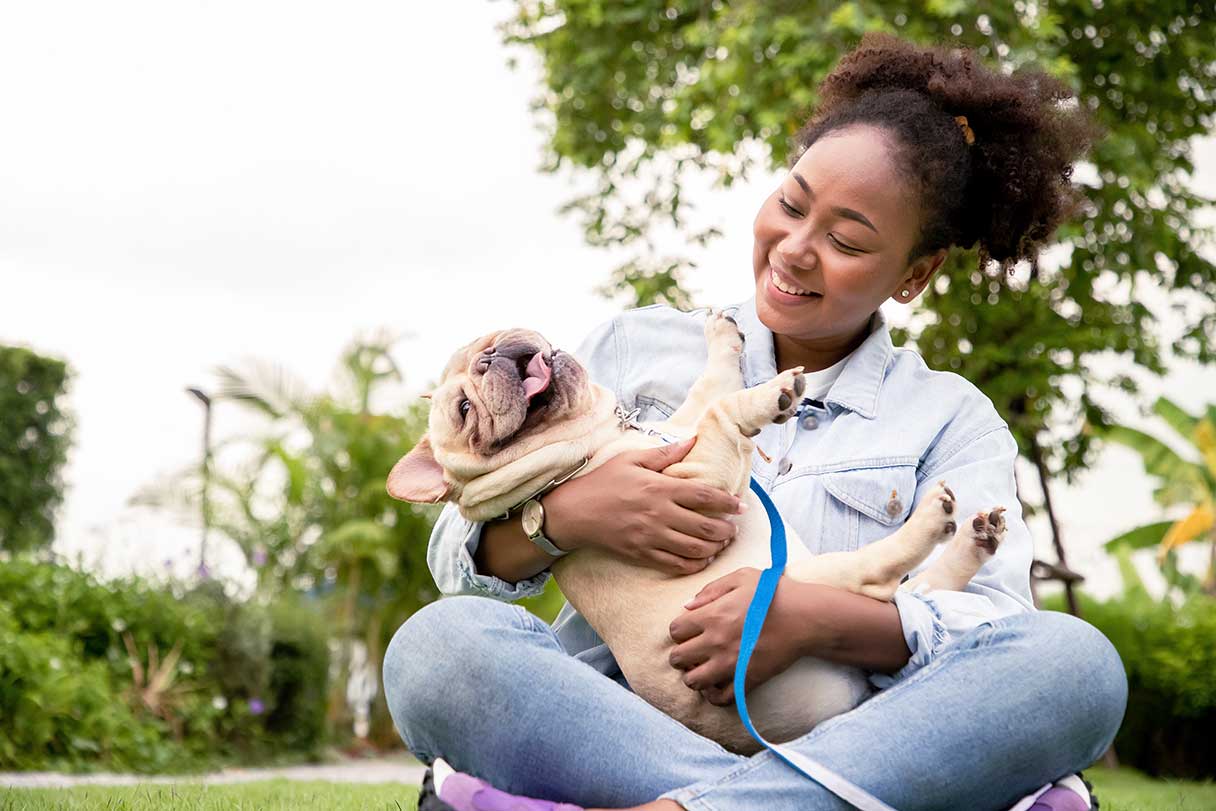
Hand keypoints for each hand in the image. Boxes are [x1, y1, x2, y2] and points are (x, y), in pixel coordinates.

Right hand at [542, 437, 743, 575]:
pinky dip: (695, 565)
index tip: (741, 505)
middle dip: (726, 530)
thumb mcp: (632, 460)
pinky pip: (676, 565)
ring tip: (722, 543)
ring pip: (695, 549)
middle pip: (705, 526)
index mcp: (659, 488)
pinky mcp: (643, 554)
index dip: (727, 502)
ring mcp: (651, 537)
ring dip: (715, 548)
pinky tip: (702, 559)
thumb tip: (692, 440)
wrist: (574, 512)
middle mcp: (659, 514)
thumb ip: (665, 453)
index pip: (703, 496)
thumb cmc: (603, 482)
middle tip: (734, 528)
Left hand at [667, 567, 813, 705]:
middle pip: (677, 659)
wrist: (805, 618)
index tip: (690, 629)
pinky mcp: (747, 680)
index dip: (679, 630)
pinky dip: (712, 694)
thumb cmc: (774, 593)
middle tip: (693, 649)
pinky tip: (716, 682)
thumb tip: (687, 605)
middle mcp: (716, 642)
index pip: (674, 631)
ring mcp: (731, 665)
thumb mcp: (742, 577)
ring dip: (692, 675)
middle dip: (681, 654)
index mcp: (712, 616)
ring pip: (692, 682)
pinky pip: (719, 698)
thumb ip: (711, 589)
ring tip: (702, 667)